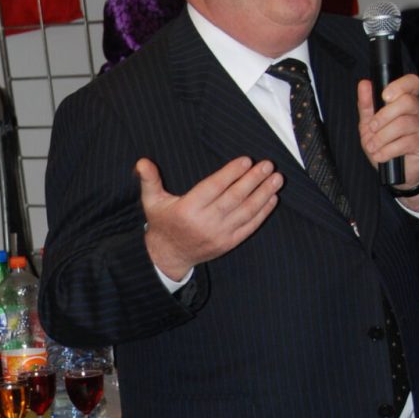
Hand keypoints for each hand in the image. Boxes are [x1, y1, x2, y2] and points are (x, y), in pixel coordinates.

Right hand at [137, 154, 281, 282]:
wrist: (168, 256)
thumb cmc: (162, 223)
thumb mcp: (151, 201)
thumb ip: (149, 180)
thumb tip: (142, 162)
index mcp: (187, 210)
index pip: (214, 187)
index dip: (231, 173)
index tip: (246, 160)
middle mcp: (204, 223)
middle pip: (234, 198)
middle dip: (253, 180)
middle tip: (268, 165)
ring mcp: (218, 235)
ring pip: (245, 212)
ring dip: (263, 194)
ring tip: (276, 179)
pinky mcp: (228, 243)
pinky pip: (249, 227)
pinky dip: (262, 213)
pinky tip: (272, 199)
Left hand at [357, 74, 418, 203]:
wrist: (397, 173)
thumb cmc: (384, 144)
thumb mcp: (370, 125)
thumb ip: (367, 105)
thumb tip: (364, 83)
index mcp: (407, 100)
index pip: (412, 82)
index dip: (399, 86)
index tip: (384, 97)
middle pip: (407, 102)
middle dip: (384, 116)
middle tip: (372, 128)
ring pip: (404, 124)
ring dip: (382, 137)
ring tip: (373, 147)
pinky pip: (406, 143)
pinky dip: (388, 150)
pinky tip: (380, 155)